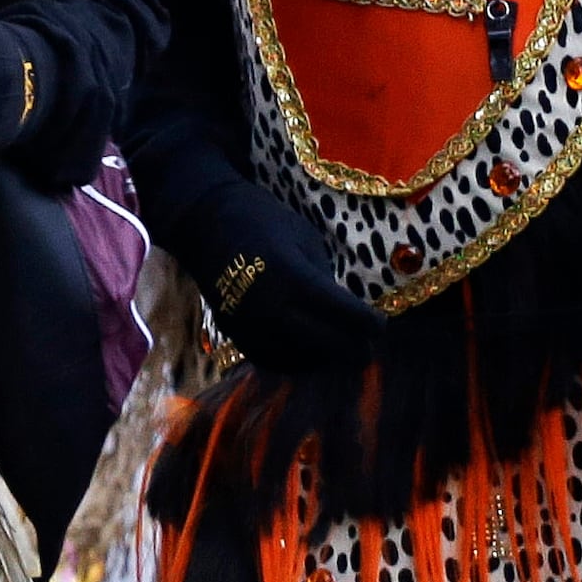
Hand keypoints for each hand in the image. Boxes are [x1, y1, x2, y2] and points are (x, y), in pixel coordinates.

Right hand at [187, 194, 382, 373]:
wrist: (201, 220)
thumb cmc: (262, 220)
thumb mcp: (305, 240)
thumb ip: (325, 280)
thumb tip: (345, 315)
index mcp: (294, 278)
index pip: (348, 317)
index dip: (371, 325)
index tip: (379, 325)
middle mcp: (270, 307)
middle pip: (331, 346)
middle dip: (355, 348)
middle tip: (366, 345)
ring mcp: (249, 323)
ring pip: (303, 360)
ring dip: (325, 357)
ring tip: (337, 348)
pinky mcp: (234, 331)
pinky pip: (273, 361)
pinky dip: (295, 361)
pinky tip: (307, 351)